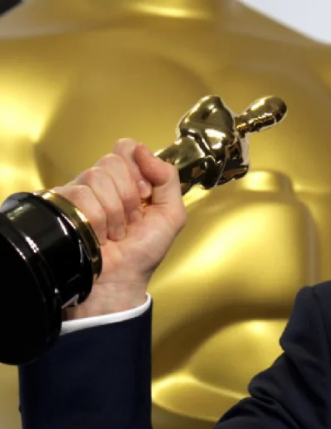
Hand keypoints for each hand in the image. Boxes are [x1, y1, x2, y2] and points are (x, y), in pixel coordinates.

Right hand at [55, 139, 185, 318]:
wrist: (121, 280)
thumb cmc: (144, 252)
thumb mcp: (171, 213)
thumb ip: (168, 177)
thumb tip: (142, 149)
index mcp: (128, 179)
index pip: (126, 148)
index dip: (138, 169)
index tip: (145, 194)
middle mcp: (102, 183)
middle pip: (112, 161)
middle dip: (128, 195)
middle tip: (130, 219)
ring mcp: (80, 193)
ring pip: (96, 176)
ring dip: (114, 211)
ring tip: (114, 231)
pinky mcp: (62, 206)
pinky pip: (80, 194)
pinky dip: (97, 220)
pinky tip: (99, 235)